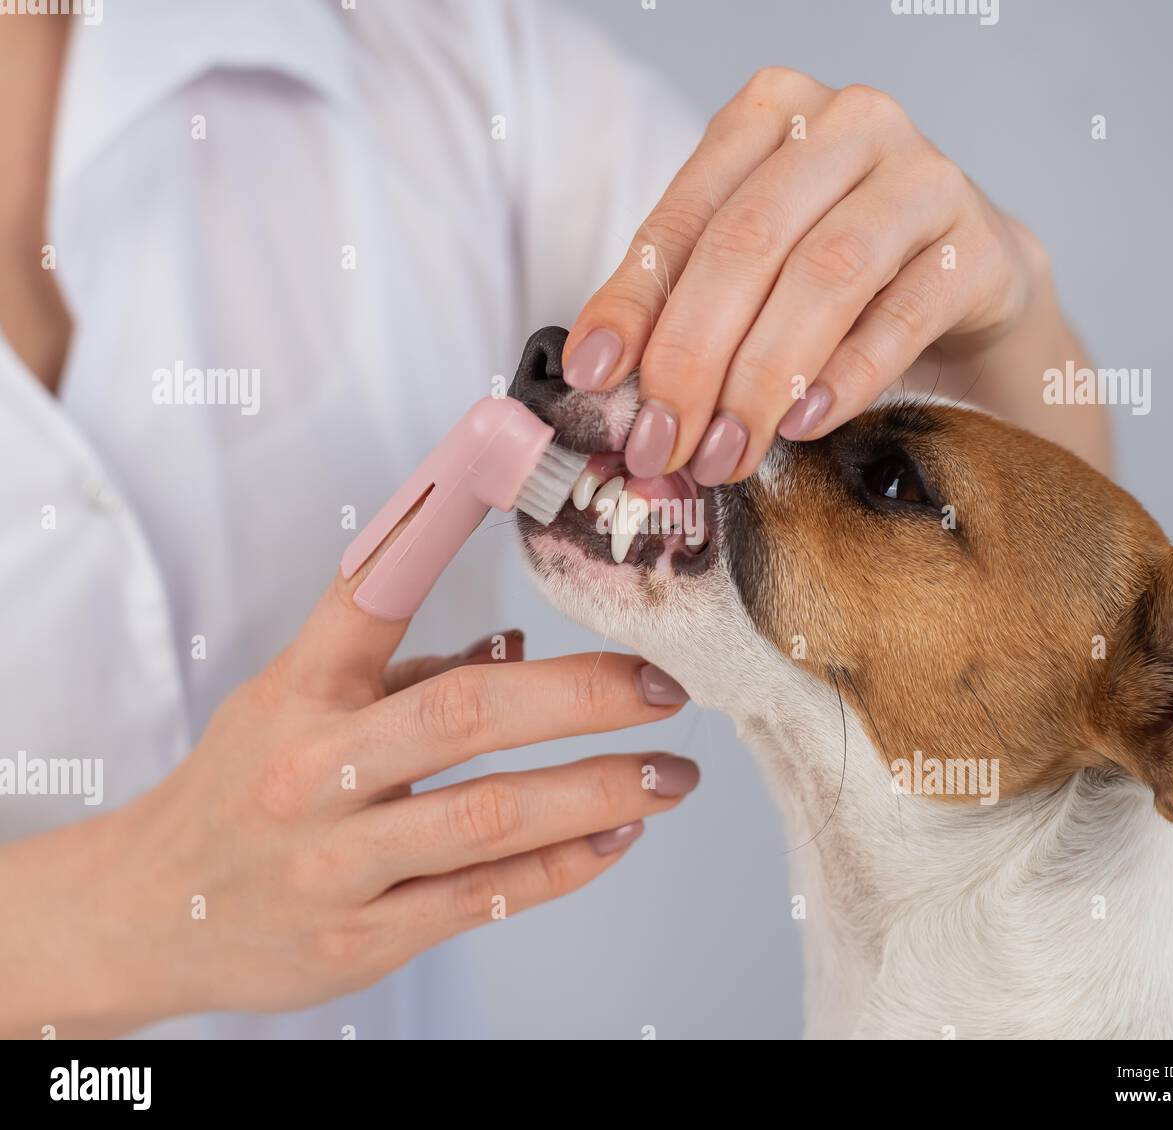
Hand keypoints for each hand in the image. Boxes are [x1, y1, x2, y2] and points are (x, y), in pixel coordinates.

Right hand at [0, 539, 693, 1035]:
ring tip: (672, 774)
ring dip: (601, 789)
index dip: (435, 522)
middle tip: (663, 686)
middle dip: (582, 695)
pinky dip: (565, 863)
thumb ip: (401, 672)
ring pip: (491, 816)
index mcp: (299, 691)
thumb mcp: (295, 706)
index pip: (370, 591)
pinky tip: (619, 834)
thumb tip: (514, 646)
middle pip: (465, 715)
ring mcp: (336, 861)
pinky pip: (484, 898)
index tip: (501, 461)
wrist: (152, 914)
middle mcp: (316, 768)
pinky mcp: (361, 938)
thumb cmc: (240, 792)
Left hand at [562, 67, 1053, 483]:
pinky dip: (844, 377)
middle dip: (692, 357)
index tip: (594, 380)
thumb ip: (676, 306)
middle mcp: (850, 124)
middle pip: (748, 244)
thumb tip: (596, 375)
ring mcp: (925, 178)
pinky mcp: (980, 245)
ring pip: (824, 276)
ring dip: (761, 379)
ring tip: (724, 453)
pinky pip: (903, 315)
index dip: (633, 305)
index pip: (685, 217)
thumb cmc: (842, 280)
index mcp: (771, 113)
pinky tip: (801, 426)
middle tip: (661, 443)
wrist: (969, 287)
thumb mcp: (749, 277)